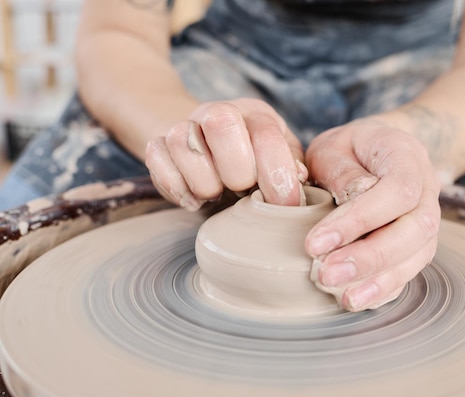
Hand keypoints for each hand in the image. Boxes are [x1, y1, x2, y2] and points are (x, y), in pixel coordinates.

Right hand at [145, 98, 306, 209]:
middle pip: (220, 121)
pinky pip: (154, 156)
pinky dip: (174, 186)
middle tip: (243, 192)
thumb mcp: (280, 159)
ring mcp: (185, 126)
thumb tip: (298, 177)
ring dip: (204, 181)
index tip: (284, 205)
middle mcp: (218, 112)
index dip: (277, 175)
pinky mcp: (158, 145)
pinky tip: (194, 200)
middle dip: (236, 170)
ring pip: (182, 140)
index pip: (266, 134)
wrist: (211, 147)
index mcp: (255, 115)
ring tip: (216, 195)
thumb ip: (292, 166)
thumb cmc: (254, 160)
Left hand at [305, 118, 440, 311]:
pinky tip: (358, 299)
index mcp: (407, 155)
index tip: (315, 243)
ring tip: (344, 298)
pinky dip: (386, 288)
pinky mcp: (418, 244)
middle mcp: (427, 189)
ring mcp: (427, 219)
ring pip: (418, 255)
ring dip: (381, 280)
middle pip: (415, 229)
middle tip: (326, 274)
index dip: (360, 219)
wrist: (378, 150)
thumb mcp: (334, 146)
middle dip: (370, 257)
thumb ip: (339, 170)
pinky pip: (411, 270)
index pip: (397, 189)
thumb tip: (347, 201)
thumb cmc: (350, 149)